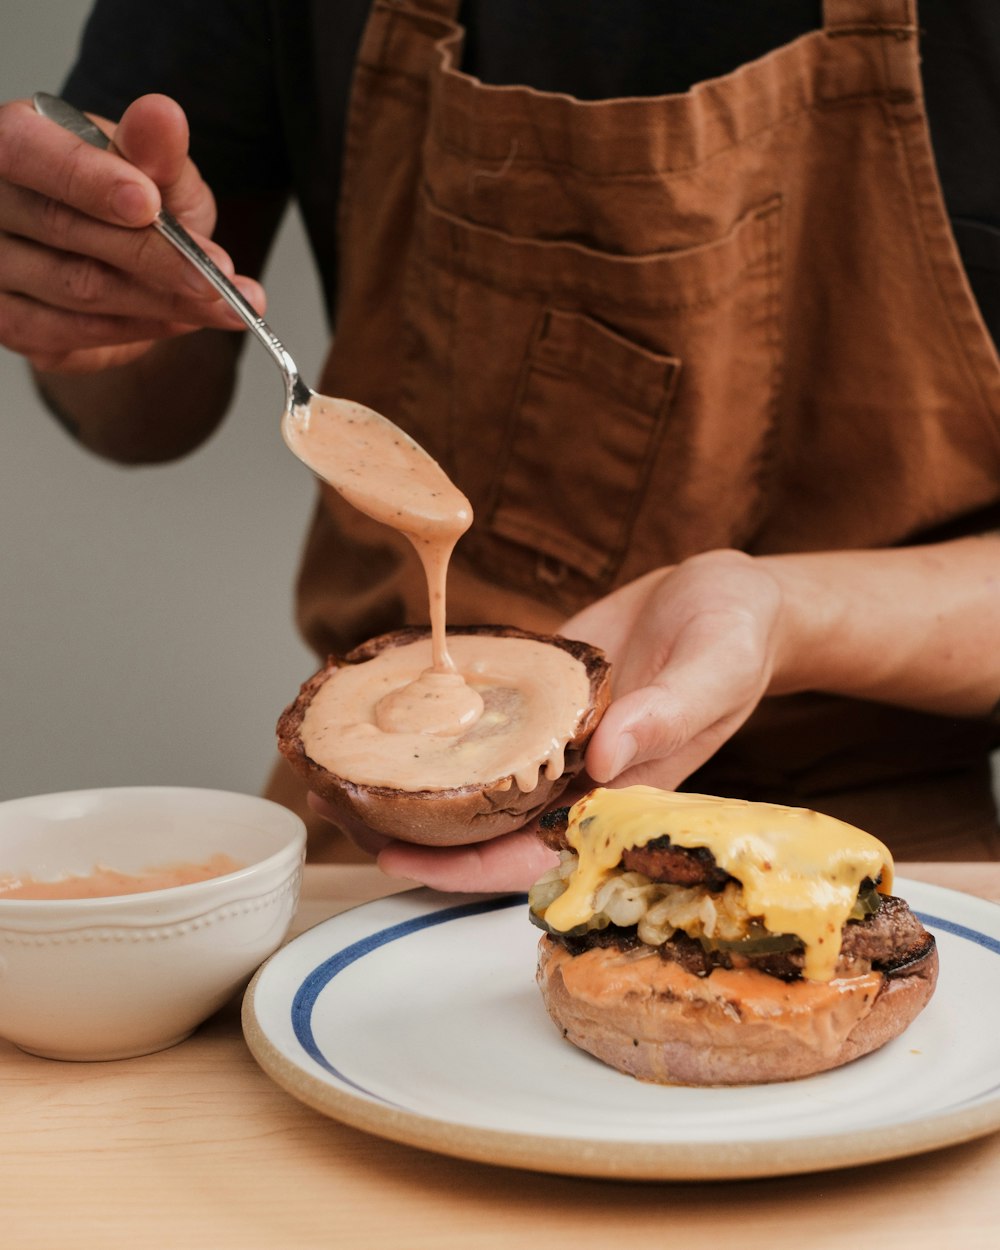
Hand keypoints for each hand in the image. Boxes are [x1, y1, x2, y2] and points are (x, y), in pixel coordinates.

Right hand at [0, 93, 263, 372]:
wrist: (124, 264)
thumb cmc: (132, 200)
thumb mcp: (156, 170)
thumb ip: (156, 151)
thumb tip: (163, 117)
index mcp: (16, 139)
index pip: (28, 153)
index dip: (88, 181)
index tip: (148, 204)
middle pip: (64, 229)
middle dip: (154, 254)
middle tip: (218, 273)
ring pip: (78, 288)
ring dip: (162, 300)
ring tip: (223, 303)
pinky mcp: (10, 321)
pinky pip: (75, 332)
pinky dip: (140, 328)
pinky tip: (181, 319)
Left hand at [374, 549, 787, 890]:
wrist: (727, 594)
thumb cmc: (737, 637)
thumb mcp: (715, 669)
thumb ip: (666, 713)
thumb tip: (599, 760)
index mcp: (621, 794)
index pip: (538, 854)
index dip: (467, 868)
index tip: (400, 859)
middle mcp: (578, 777)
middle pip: (488, 825)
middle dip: (414, 827)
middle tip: (334, 804)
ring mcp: (554, 737)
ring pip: (475, 777)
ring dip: (413, 778)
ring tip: (336, 766)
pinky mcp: (539, 696)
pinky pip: (483, 719)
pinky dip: (440, 724)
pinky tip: (387, 711)